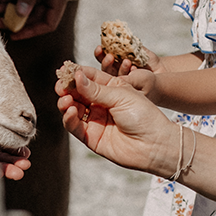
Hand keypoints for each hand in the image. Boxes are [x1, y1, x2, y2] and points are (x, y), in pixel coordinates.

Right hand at [53, 62, 179, 175]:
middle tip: (60, 86)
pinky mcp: (92, 138)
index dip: (76, 74)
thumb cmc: (144, 116)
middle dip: (67, 89)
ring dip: (66, 103)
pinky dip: (69, 119)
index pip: (89, 78)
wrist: (155, 144)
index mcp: (111, 89)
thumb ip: (96, 89)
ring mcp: (96, 121)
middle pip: (78, 93)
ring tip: (65, 99)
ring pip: (73, 109)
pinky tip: (69, 111)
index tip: (65, 70)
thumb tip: (76, 76)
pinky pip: (75, 127)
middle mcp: (101, 104)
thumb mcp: (120, 96)